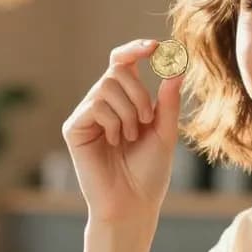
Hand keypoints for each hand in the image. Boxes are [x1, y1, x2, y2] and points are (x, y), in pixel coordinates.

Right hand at [62, 39, 183, 223]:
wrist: (133, 204)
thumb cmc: (149, 172)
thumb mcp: (165, 132)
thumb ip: (168, 100)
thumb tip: (177, 67)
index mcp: (124, 100)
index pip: (123, 62)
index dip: (135, 49)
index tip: (156, 48)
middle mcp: (102, 103)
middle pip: (117, 70)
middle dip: (139, 93)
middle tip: (147, 120)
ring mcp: (86, 115)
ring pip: (106, 86)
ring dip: (129, 111)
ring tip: (131, 137)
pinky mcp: (74, 128)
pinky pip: (95, 105)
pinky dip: (114, 122)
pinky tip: (115, 142)